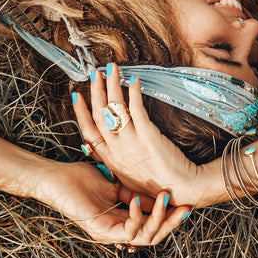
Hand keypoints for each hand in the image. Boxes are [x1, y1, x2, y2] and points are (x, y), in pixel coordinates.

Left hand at [34, 160, 187, 246]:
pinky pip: (127, 230)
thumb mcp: (116, 183)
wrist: (55, 179)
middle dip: (172, 223)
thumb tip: (159, 194)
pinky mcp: (100, 230)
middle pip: (152, 236)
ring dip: (159, 218)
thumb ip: (136, 192)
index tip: (185, 202)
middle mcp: (117, 231)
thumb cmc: (79, 179)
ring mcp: (109, 233)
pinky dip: (137, 216)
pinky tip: (139, 201)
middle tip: (186, 208)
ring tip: (166, 199)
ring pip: (144, 236)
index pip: (152, 225)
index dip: (169, 216)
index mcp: (121, 220)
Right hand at [72, 63, 203, 205]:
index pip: (88, 131)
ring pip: (115, 107)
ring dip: (112, 84)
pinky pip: (136, 108)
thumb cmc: (155, 186)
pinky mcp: (148, 135)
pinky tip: (133, 80)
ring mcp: (131, 141)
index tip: (77, 95)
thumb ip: (117, 161)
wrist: (180, 190)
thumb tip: (110, 148)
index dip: (81, 111)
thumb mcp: (127, 177)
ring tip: (111, 68)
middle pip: (100, 114)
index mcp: (110, 159)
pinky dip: (133, 92)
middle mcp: (117, 149)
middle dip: (96, 90)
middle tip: (94, 72)